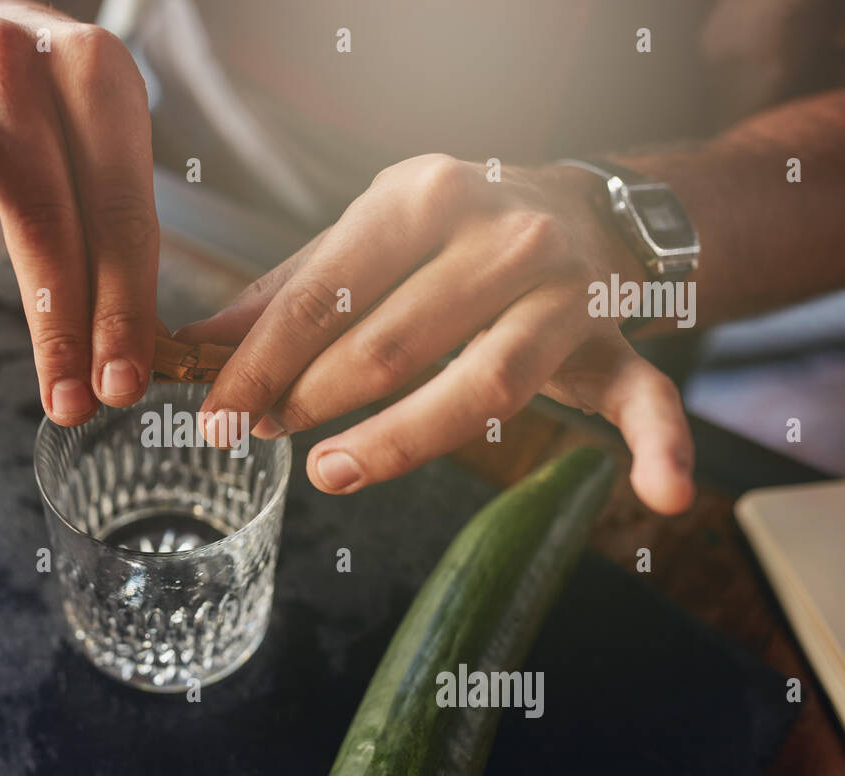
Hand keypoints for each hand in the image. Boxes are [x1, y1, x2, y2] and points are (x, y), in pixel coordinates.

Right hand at [0, 1, 157, 423]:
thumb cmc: (43, 117)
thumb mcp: (96, 157)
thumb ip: (112, 241)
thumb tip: (124, 366)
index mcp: (96, 83)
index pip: (117, 212)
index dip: (121, 306)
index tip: (120, 385)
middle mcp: (15, 67)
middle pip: (37, 206)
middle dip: (57, 318)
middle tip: (67, 402)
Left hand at [176, 155, 695, 514]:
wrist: (581, 202)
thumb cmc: (450, 228)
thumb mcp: (366, 234)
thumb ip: (288, 290)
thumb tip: (195, 345)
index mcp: (425, 197)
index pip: (326, 291)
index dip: (263, 361)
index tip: (217, 414)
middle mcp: (502, 236)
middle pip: (395, 341)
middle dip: (315, 398)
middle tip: (267, 436)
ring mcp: (566, 292)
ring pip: (486, 382)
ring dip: (404, 438)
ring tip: (330, 474)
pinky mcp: (618, 340)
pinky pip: (646, 397)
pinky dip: (660, 446)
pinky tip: (663, 495)